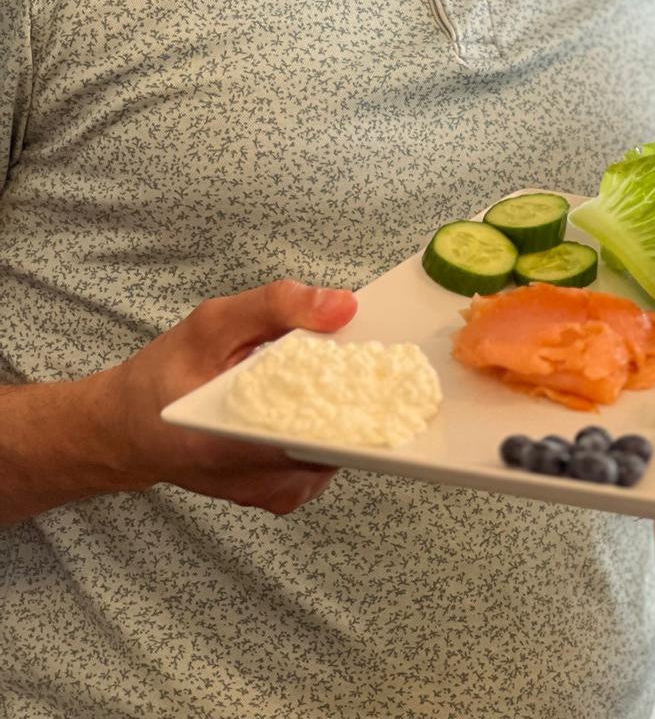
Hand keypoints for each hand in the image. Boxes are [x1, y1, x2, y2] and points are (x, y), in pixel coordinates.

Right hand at [92, 279, 356, 514]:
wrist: (131, 428)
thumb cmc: (166, 374)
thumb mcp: (213, 323)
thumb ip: (278, 307)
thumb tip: (344, 306)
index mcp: (232, 443)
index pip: (324, 429)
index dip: (360, 391)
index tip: (376, 357)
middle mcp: (260, 482)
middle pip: (341, 439)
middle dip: (358, 394)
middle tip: (365, 356)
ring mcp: (276, 493)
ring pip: (340, 449)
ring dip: (347, 409)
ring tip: (340, 372)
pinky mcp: (283, 494)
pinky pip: (327, 457)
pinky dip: (332, 424)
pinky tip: (323, 396)